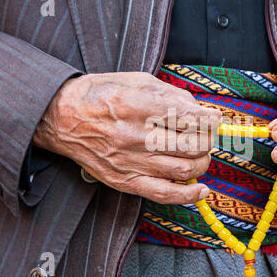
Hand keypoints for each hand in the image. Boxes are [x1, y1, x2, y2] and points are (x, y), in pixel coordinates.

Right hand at [34, 72, 221, 203]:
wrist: (61, 118)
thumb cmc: (100, 95)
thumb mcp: (136, 80)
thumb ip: (171, 94)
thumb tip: (201, 110)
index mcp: (137, 105)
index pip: (189, 117)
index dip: (210, 119)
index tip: (215, 118)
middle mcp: (134, 135)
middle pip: (192, 145)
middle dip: (210, 139)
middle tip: (208, 134)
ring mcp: (130, 161)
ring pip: (185, 169)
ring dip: (203, 161)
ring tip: (201, 153)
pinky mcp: (124, 180)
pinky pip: (163, 194)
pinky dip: (188, 195)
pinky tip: (201, 189)